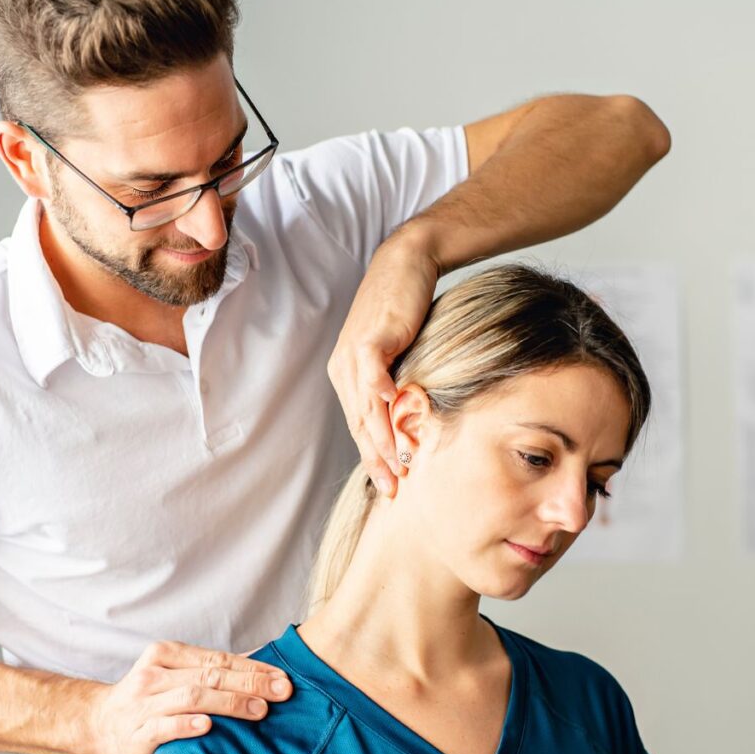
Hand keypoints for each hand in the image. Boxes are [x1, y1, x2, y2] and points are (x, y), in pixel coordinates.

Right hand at [88, 640, 293, 753]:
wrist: (98, 724)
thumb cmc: (148, 700)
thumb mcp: (175, 676)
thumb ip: (210, 671)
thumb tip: (259, 665)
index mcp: (167, 655)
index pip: (217, 660)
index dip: (252, 669)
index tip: (282, 678)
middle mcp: (155, 674)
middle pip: (209, 676)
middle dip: (250, 684)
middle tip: (282, 693)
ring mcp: (144, 703)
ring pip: (192, 697)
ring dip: (229, 704)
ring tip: (259, 711)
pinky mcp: (137, 732)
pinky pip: (164, 726)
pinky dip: (187, 725)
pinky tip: (208, 726)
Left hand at [327, 233, 438, 498]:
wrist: (407, 265)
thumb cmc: (406, 312)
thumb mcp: (398, 357)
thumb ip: (397, 387)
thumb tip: (410, 420)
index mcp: (347, 377)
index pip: (359, 427)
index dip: (372, 458)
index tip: (389, 485)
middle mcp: (345, 369)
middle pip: (359, 423)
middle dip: (376, 459)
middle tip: (393, 488)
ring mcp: (354, 354)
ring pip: (366, 405)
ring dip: (381, 436)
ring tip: (399, 462)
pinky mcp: (370, 338)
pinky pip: (372, 372)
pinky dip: (381, 392)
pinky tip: (393, 412)